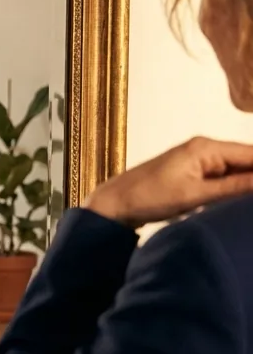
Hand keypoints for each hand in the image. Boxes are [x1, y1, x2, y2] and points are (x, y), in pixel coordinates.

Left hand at [84, 137, 252, 228]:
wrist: (114, 204)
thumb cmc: (148, 198)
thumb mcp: (196, 195)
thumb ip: (235, 188)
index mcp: (206, 147)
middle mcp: (205, 148)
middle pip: (248, 161)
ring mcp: (199, 160)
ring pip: (237, 171)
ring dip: (248, 186)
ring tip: (248, 206)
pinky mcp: (193, 173)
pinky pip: (224, 178)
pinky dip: (235, 189)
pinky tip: (241, 202)